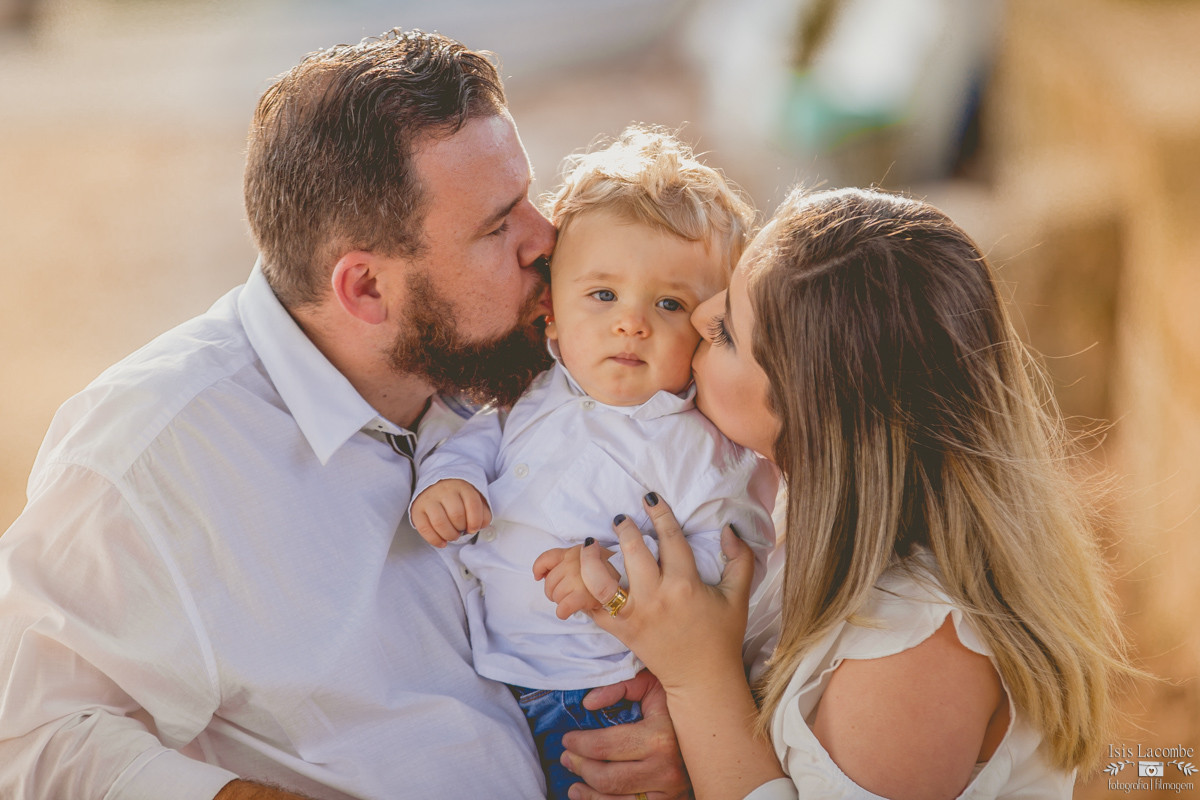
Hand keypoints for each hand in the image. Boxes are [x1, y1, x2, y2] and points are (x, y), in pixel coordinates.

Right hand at [409, 479, 490, 547]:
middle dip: (462, 528)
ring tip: (453, 536)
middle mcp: (444, 491)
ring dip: (449, 535)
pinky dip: (435, 540)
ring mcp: (429, 500)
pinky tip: (442, 543)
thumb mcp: (474, 500)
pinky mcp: (417, 510)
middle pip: (456, 514)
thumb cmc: (458, 498)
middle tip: (462, 530)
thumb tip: (482, 525)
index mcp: (462, 487)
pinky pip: (424, 528)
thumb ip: (483, 512)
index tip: (474, 528)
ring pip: (440, 522)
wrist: (435, 486)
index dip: (475, 520)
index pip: (473, 503)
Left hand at [532, 542, 616, 619]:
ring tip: (576, 600)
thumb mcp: (590, 558)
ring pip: (555, 595)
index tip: (538, 576)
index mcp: (575, 551)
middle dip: (555, 592)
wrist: (632, 582)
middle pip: (550, 582)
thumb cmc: (611, 573)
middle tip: (569, 594)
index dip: (539, 568)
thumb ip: (569, 562)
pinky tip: (569, 611)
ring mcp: (578, 577)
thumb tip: (542, 576)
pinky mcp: (582, 595)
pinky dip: (563, 612)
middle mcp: (574, 561)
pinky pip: (563, 607)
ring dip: (562, 602)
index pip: (548, 557)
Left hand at [561, 670, 690, 799]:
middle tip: (566, 758)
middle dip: (580, 768)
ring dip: (589, 796)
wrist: (716, 731)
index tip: (567, 739)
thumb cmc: (678, 704)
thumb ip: (621, 687)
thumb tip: (588, 703)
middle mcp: (667, 769)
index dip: (580, 743)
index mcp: (660, 737)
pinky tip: (592, 799)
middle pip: (608, 778)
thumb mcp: (653, 686)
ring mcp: (671, 792)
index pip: (606, 746)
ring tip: (574, 786)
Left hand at [579, 494, 753, 693]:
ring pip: (602, 581)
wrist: (702, 678)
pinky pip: (594, 609)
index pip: (670, 537)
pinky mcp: (621, 632)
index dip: (659, 512)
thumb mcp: (739, 596)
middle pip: (633, 551)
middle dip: (624, 528)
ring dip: (592, 558)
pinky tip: (584, 577)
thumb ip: (740, 559)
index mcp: (685, 584)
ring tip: (592, 545)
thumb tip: (728, 529)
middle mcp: (657, 597)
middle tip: (621, 519)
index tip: (649, 497)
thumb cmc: (722, 636)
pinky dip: (583, 593)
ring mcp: (635, 615)